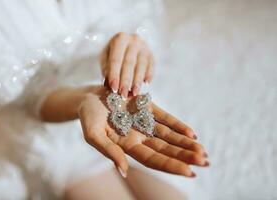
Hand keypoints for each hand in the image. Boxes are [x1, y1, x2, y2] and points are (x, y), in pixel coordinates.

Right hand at [78, 86, 208, 176]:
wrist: (88, 98)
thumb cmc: (88, 117)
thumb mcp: (94, 135)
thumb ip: (109, 151)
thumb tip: (124, 171)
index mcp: (127, 146)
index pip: (153, 159)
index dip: (171, 166)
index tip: (190, 172)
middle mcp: (139, 137)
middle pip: (166, 150)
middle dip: (185, 157)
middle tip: (206, 162)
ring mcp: (144, 122)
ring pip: (169, 136)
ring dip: (185, 143)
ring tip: (203, 151)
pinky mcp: (146, 107)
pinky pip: (165, 118)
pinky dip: (178, 125)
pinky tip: (192, 133)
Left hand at [100, 32, 153, 97]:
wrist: (126, 43)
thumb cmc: (113, 52)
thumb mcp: (105, 57)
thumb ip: (107, 70)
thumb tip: (109, 85)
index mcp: (119, 39)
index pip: (116, 60)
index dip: (114, 75)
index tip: (113, 88)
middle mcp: (133, 41)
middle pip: (129, 63)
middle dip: (126, 80)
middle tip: (123, 94)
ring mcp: (144, 47)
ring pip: (141, 65)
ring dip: (137, 81)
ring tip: (133, 92)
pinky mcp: (151, 53)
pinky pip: (151, 65)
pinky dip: (149, 75)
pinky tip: (146, 83)